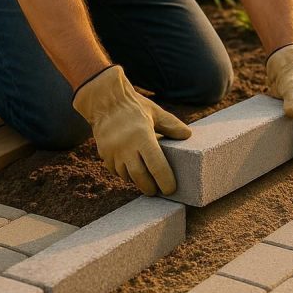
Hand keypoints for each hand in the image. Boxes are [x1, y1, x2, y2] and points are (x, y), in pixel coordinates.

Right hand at [73, 66, 191, 194]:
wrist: (104, 101)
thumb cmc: (134, 107)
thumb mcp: (155, 112)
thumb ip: (171, 125)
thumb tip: (188, 135)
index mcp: (143, 136)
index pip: (156, 166)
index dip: (165, 180)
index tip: (170, 189)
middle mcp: (126, 147)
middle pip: (141, 177)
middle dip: (150, 187)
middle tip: (158, 191)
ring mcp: (113, 152)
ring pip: (127, 176)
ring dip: (137, 181)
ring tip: (147, 182)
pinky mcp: (104, 154)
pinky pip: (115, 171)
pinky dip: (125, 174)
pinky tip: (132, 171)